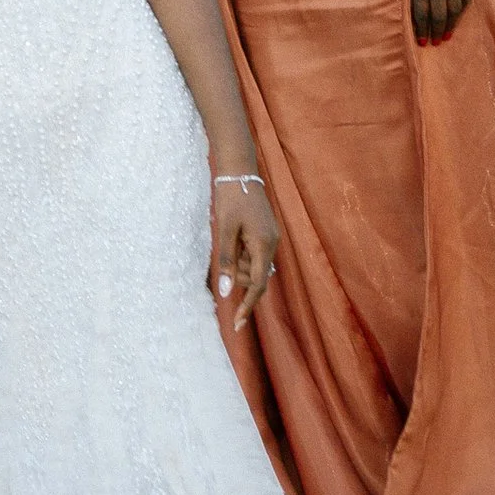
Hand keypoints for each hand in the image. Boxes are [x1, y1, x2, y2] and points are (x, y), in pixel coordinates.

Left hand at [208, 169, 278, 328]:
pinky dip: (240, 253)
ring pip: (252, 265)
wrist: (239, 170)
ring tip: (227, 236)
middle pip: (254, 276)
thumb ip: (226, 261)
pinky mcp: (265, 232)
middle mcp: (272, 244)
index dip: (247, 306)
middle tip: (222, 250)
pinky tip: (232, 235)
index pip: (257, 285)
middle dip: (236, 274)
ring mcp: (270, 238)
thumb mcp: (224, 229)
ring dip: (237, 262)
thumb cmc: (230, 198)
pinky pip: (253, 253)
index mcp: (264, 245)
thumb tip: (225, 292)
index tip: (236, 324)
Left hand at [407, 0, 471, 44]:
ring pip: (453, 11)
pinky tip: (456, 18)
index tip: (421, 42)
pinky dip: (461, 12)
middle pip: (439, 15)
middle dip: (436, 32)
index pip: (421, 13)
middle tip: (434, 43)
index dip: (421, 29)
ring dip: (450, 26)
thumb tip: (414, 10)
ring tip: (446, 37)